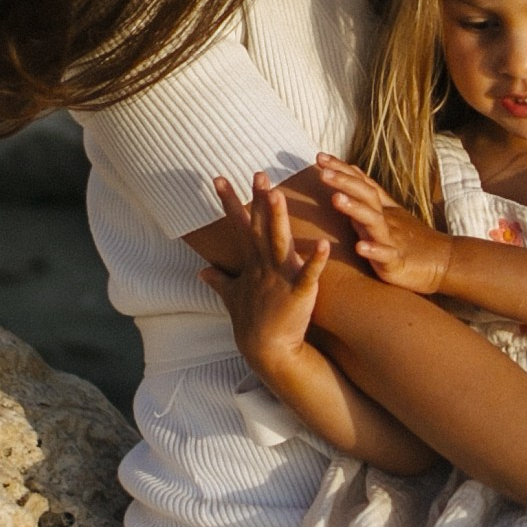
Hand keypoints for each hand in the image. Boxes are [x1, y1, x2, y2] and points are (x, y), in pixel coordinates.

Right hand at [204, 172, 329, 376]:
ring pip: (278, 243)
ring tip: (278, 195)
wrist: (268, 352)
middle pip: (258, 226)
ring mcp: (280, 279)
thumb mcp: (232, 298)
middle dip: (257, 200)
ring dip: (278, 219)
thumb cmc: (252, 324)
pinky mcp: (299, 293)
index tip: (219, 178)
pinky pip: (309, 275)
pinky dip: (316, 261)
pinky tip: (325, 244)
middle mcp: (263, 266)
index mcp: (251, 263)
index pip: (238, 225)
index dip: (228, 201)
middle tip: (259, 174)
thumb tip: (201, 271)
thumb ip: (219, 281)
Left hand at [313, 156, 455, 294]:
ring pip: (373, 220)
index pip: (361, 183)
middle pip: (366, 195)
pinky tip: (360, 248)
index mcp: (383, 209)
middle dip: (344, 182)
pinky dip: (374, 250)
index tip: (320, 157)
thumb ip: (370, 194)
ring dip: (355, 208)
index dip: (341, 169)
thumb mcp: (390, 213)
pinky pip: (386, 254)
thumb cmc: (413, 239)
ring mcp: (392, 239)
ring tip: (335, 199)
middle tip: (323, 171)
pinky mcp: (397, 261)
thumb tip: (351, 171)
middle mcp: (386, 219)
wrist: (446, 261)